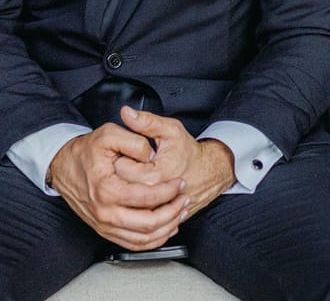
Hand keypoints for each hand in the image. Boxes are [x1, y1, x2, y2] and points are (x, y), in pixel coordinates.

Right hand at [48, 123, 187, 250]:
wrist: (63, 166)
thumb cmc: (85, 152)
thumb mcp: (108, 134)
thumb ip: (133, 140)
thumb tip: (151, 155)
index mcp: (107, 189)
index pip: (147, 197)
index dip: (169, 191)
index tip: (179, 182)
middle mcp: (105, 212)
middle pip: (149, 224)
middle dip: (173, 212)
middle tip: (184, 199)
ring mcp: (104, 224)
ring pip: (144, 239)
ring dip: (167, 228)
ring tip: (179, 213)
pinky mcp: (105, 230)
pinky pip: (134, 244)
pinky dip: (154, 240)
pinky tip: (165, 227)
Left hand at [112, 106, 234, 220]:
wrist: (209, 173)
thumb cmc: (189, 152)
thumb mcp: (170, 130)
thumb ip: (146, 121)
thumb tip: (126, 112)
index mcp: (153, 176)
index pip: (119, 166)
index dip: (121, 154)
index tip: (129, 151)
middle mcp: (153, 197)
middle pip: (119, 183)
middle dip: (121, 170)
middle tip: (133, 161)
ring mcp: (156, 209)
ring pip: (126, 198)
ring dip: (127, 185)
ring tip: (138, 173)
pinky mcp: (158, 216)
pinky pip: (136, 208)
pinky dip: (135, 198)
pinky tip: (142, 186)